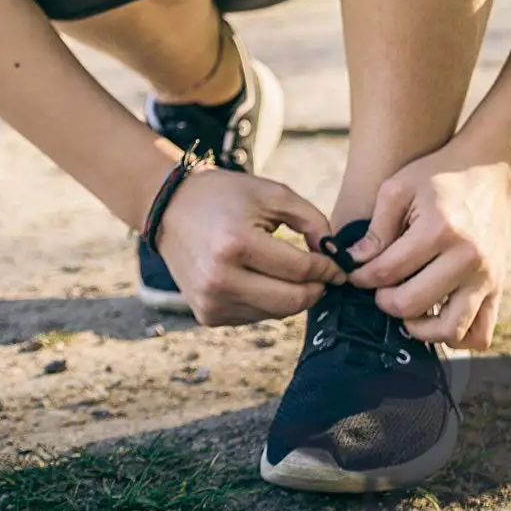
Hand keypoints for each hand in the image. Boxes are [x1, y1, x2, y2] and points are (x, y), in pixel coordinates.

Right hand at [155, 167, 347, 326]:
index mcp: (236, 244)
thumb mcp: (274, 194)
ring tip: (297, 273)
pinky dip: (270, 302)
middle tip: (327, 276)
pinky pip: (255, 317)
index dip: (327, 268)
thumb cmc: (228, 196)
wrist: (171, 210)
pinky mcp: (207, 316)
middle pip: (291, 301)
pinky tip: (268, 279)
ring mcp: (210, 302)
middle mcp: (220, 279)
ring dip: (294, 297)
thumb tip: (334, 255)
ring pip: (276, 313)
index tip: (339, 265)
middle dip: (317, 289)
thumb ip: (312, 221)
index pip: (299, 269)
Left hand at [342, 144, 510, 349]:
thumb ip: (376, 228)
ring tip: (407, 308)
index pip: (387, 271)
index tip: (357, 273)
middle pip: (412, 304)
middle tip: (380, 289)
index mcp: (439, 229)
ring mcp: (486, 275)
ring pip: (449, 330)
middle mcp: (467, 257)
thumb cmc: (440, 175)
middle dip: (385, 301)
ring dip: (420, 329)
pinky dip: (456, 338)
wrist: (491, 169)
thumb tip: (353, 264)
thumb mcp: (400, 187)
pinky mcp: (498, 286)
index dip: (362, 276)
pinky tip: (437, 317)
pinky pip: (480, 334)